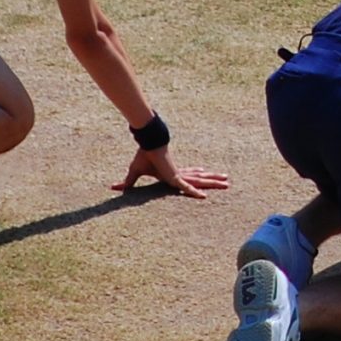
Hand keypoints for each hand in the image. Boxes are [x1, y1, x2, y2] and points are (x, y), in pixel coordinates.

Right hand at [114, 146, 229, 198]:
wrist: (148, 143)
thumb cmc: (143, 155)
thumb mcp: (135, 172)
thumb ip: (128, 182)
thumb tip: (113, 187)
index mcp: (171, 172)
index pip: (187, 176)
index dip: (196, 177)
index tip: (205, 174)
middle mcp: (179, 173)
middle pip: (199, 178)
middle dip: (213, 180)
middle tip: (226, 181)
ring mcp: (178, 175)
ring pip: (199, 181)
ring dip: (213, 183)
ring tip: (228, 183)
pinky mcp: (174, 177)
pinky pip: (186, 187)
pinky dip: (193, 192)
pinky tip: (204, 197)